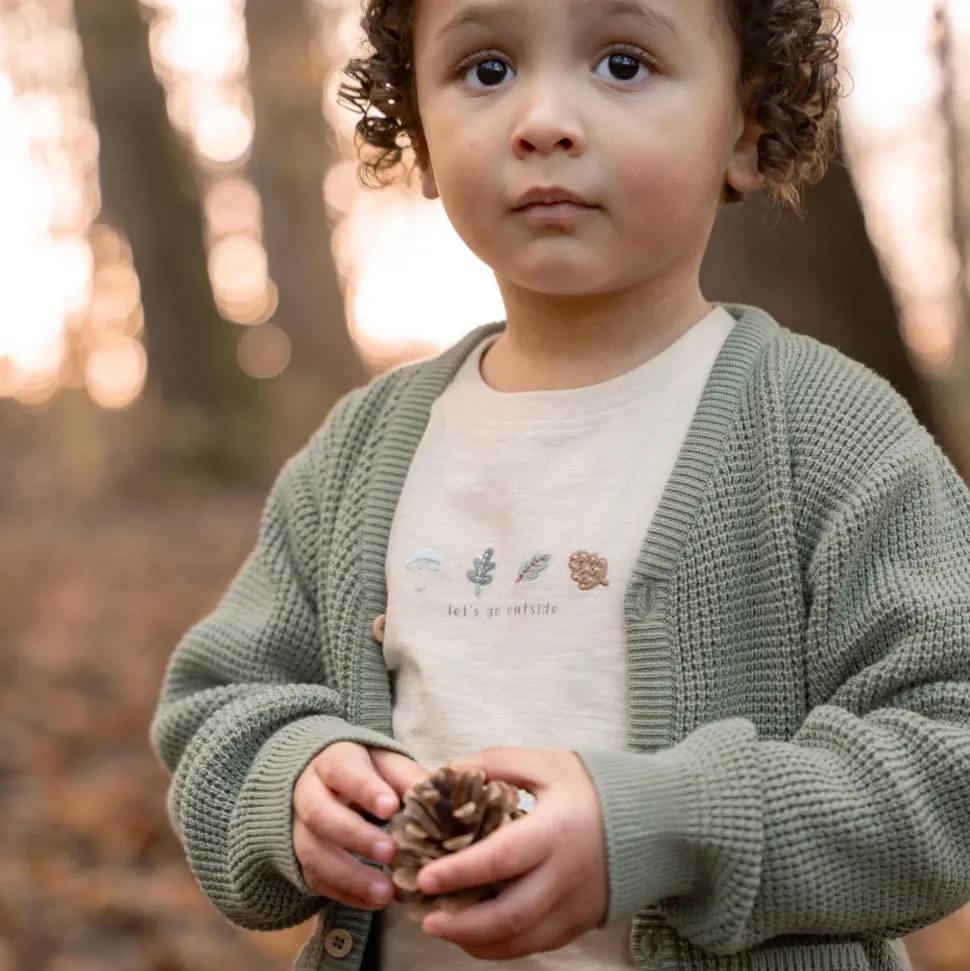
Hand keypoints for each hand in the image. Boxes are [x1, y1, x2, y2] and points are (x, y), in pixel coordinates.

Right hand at [293, 742, 428, 909]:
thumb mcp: (389, 764)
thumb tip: (440, 800)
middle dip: (355, 836)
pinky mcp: (300, 858)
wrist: (328, 781)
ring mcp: (298, 827)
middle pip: (320, 814)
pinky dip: (345, 894)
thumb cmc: (368, 772)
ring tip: (386, 892)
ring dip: (350, 875)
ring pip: (312, 852)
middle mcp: (307, 793)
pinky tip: (375, 902)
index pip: (342, 770)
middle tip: (390, 852)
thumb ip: (410, 778)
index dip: (365, 789)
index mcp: (332, 760)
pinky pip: (315, 880)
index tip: (391, 807)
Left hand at [417, 748, 607, 959]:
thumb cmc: (597, 788)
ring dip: (477, 942)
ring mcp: (575, 906)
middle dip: (461, 924)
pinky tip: (478, 936)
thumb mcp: (549, 764)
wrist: (659, 820)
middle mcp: (565, 876)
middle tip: (426, 919)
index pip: (501, 859)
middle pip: (508, 915)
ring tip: (444, 929)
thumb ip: (499, 763)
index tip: (426, 877)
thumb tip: (451, 770)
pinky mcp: (582, 922)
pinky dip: (503, 947)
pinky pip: (537, 945)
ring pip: (521, 941)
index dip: (460, 872)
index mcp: (555, 831)